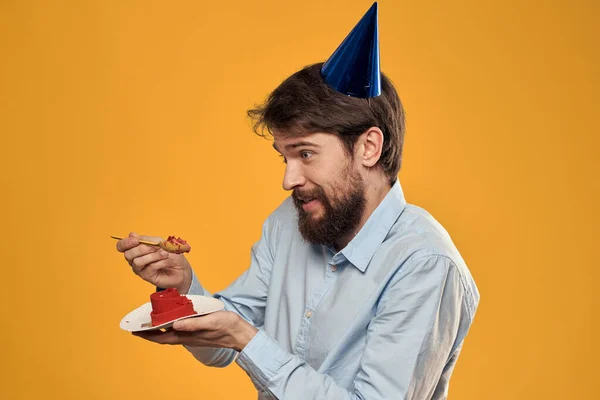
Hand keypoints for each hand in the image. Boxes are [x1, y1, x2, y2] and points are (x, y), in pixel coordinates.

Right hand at [116, 232, 192, 292]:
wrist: (181, 268)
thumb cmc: (170, 254)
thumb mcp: (159, 242)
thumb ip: (146, 240)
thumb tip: (132, 235)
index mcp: (135, 248)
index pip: (121, 246)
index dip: (126, 243)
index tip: (136, 240)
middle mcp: (134, 259)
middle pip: (128, 254)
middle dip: (143, 249)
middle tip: (156, 247)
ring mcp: (140, 269)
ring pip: (138, 261)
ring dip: (153, 256)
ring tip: (165, 254)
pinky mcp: (147, 276)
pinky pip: (149, 267)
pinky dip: (160, 262)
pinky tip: (166, 261)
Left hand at [133, 311, 257, 351]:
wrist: (240, 334)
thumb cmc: (227, 326)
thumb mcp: (210, 321)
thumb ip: (192, 324)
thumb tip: (174, 324)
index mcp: (187, 335)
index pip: (162, 337)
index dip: (147, 334)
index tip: (134, 330)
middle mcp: (187, 337)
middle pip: (163, 337)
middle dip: (149, 333)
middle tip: (137, 326)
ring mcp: (192, 335)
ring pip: (170, 334)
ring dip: (158, 330)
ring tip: (150, 322)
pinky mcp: (197, 332)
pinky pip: (178, 330)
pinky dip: (170, 326)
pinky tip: (171, 320)